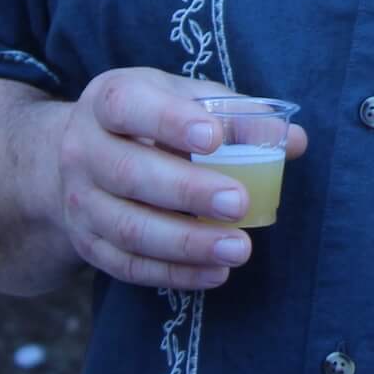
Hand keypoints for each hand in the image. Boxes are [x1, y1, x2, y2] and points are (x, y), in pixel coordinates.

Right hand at [43, 68, 311, 291]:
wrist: (79, 156)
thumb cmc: (148, 119)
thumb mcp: (183, 99)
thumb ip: (236, 114)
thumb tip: (293, 141)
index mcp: (107, 100)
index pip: (128, 106)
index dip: (170, 121)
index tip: (214, 137)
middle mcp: (83, 150)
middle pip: (128, 173)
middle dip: (187, 191)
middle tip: (239, 202)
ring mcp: (80, 201)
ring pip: (128, 227)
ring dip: (186, 243)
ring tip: (239, 248)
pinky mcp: (88, 244)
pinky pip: (128, 266)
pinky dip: (174, 274)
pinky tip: (215, 272)